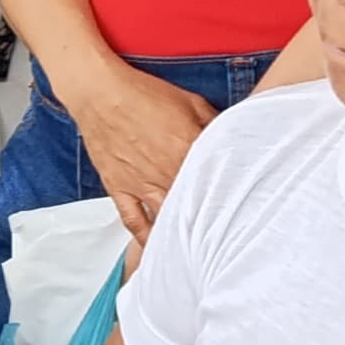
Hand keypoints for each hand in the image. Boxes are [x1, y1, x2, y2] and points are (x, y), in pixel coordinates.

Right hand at [76, 66, 217, 244]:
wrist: (100, 93)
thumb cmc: (144, 94)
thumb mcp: (191, 102)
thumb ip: (215, 124)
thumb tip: (234, 139)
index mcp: (189, 151)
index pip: (218, 182)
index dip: (232, 194)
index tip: (244, 206)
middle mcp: (167, 174)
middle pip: (195, 207)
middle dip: (211, 221)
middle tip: (226, 237)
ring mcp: (141, 185)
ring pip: (166, 219)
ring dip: (182, 235)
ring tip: (198, 251)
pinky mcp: (119, 188)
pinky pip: (133, 221)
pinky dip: (145, 238)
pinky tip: (156, 250)